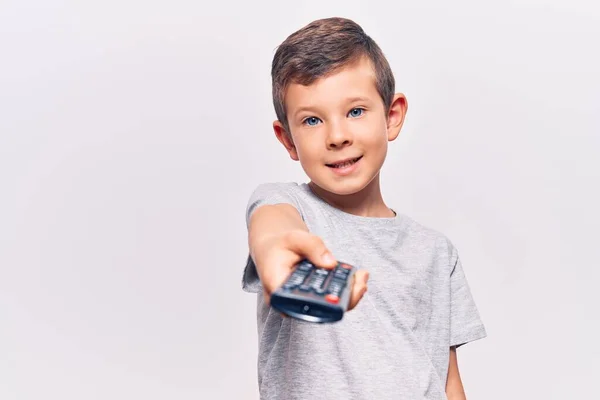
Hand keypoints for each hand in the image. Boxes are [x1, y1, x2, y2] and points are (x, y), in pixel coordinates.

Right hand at [251, 229, 368, 311]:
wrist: (274, 249)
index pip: (298, 305)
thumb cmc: (280, 245)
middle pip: (319, 309)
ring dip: (349, 294)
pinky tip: (359, 276)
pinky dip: (347, 289)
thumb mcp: (293, 238)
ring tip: (362, 277)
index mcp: (278, 290)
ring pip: (329, 306)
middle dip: (343, 299)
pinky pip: (333, 298)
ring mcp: (304, 301)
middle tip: (360, 284)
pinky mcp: (315, 297)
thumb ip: (311, 246)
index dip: (320, 306)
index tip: (337, 298)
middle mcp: (291, 301)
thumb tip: (331, 263)